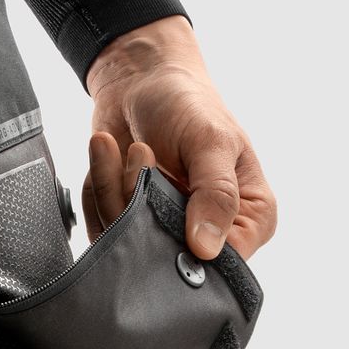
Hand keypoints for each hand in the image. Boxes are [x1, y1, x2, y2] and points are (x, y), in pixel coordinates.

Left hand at [82, 16, 276, 260]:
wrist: (139, 81)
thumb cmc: (187, 104)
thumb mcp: (210, 141)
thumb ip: (215, 194)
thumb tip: (206, 250)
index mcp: (250, 220)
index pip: (224, 266)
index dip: (188, 250)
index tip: (165, 204)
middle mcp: (208, 237)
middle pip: (165, 260)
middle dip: (141, 208)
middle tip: (141, 153)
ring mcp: (164, 235)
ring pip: (126, 246)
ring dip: (114, 190)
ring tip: (132, 146)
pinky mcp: (127, 230)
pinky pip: (100, 232)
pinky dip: (98, 191)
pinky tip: (111, 158)